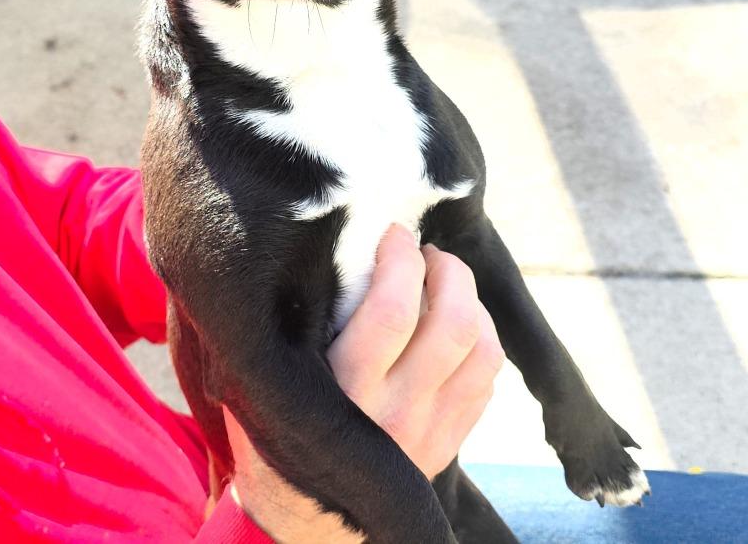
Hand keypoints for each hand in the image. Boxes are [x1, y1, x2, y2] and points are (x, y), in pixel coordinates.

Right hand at [226, 223, 504, 540]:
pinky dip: (481, 338)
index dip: (400, 259)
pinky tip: (455, 323)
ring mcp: (428, 434)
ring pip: (480, 350)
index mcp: (342, 392)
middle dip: (448, 270)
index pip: (390, 311)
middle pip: (451, 324)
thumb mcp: (260, 387)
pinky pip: (486, 380)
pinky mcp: (448, 447)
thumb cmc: (275, 439)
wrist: (304, 532)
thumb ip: (281, 332)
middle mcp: (392, 413)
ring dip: (471, 300)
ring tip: (446, 281)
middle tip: (427, 252)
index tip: (391, 234)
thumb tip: (297, 256)